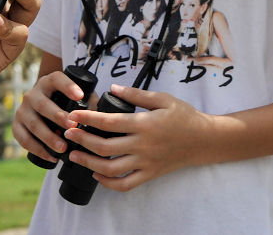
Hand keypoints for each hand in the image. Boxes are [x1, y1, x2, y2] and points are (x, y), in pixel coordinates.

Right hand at [11, 70, 85, 163]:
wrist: (42, 104)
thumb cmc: (66, 100)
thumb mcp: (76, 96)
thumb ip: (89, 102)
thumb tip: (104, 115)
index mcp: (49, 82)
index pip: (56, 79)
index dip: (67, 86)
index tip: (80, 96)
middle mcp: (33, 94)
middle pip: (43, 104)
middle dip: (58, 116)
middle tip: (72, 126)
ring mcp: (23, 110)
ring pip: (34, 123)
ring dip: (49, 137)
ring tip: (63, 148)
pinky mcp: (16, 125)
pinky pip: (23, 139)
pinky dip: (37, 149)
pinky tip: (51, 157)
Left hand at [64, 85, 210, 190]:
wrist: (204, 139)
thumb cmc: (184, 116)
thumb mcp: (163, 99)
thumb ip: (137, 94)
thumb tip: (112, 89)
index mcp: (145, 124)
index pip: (109, 121)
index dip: (88, 118)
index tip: (73, 115)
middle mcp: (143, 145)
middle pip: (104, 146)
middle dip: (82, 140)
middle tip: (68, 133)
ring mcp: (146, 162)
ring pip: (110, 168)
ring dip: (88, 162)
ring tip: (74, 155)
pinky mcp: (150, 174)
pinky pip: (125, 184)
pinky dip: (108, 183)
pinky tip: (97, 174)